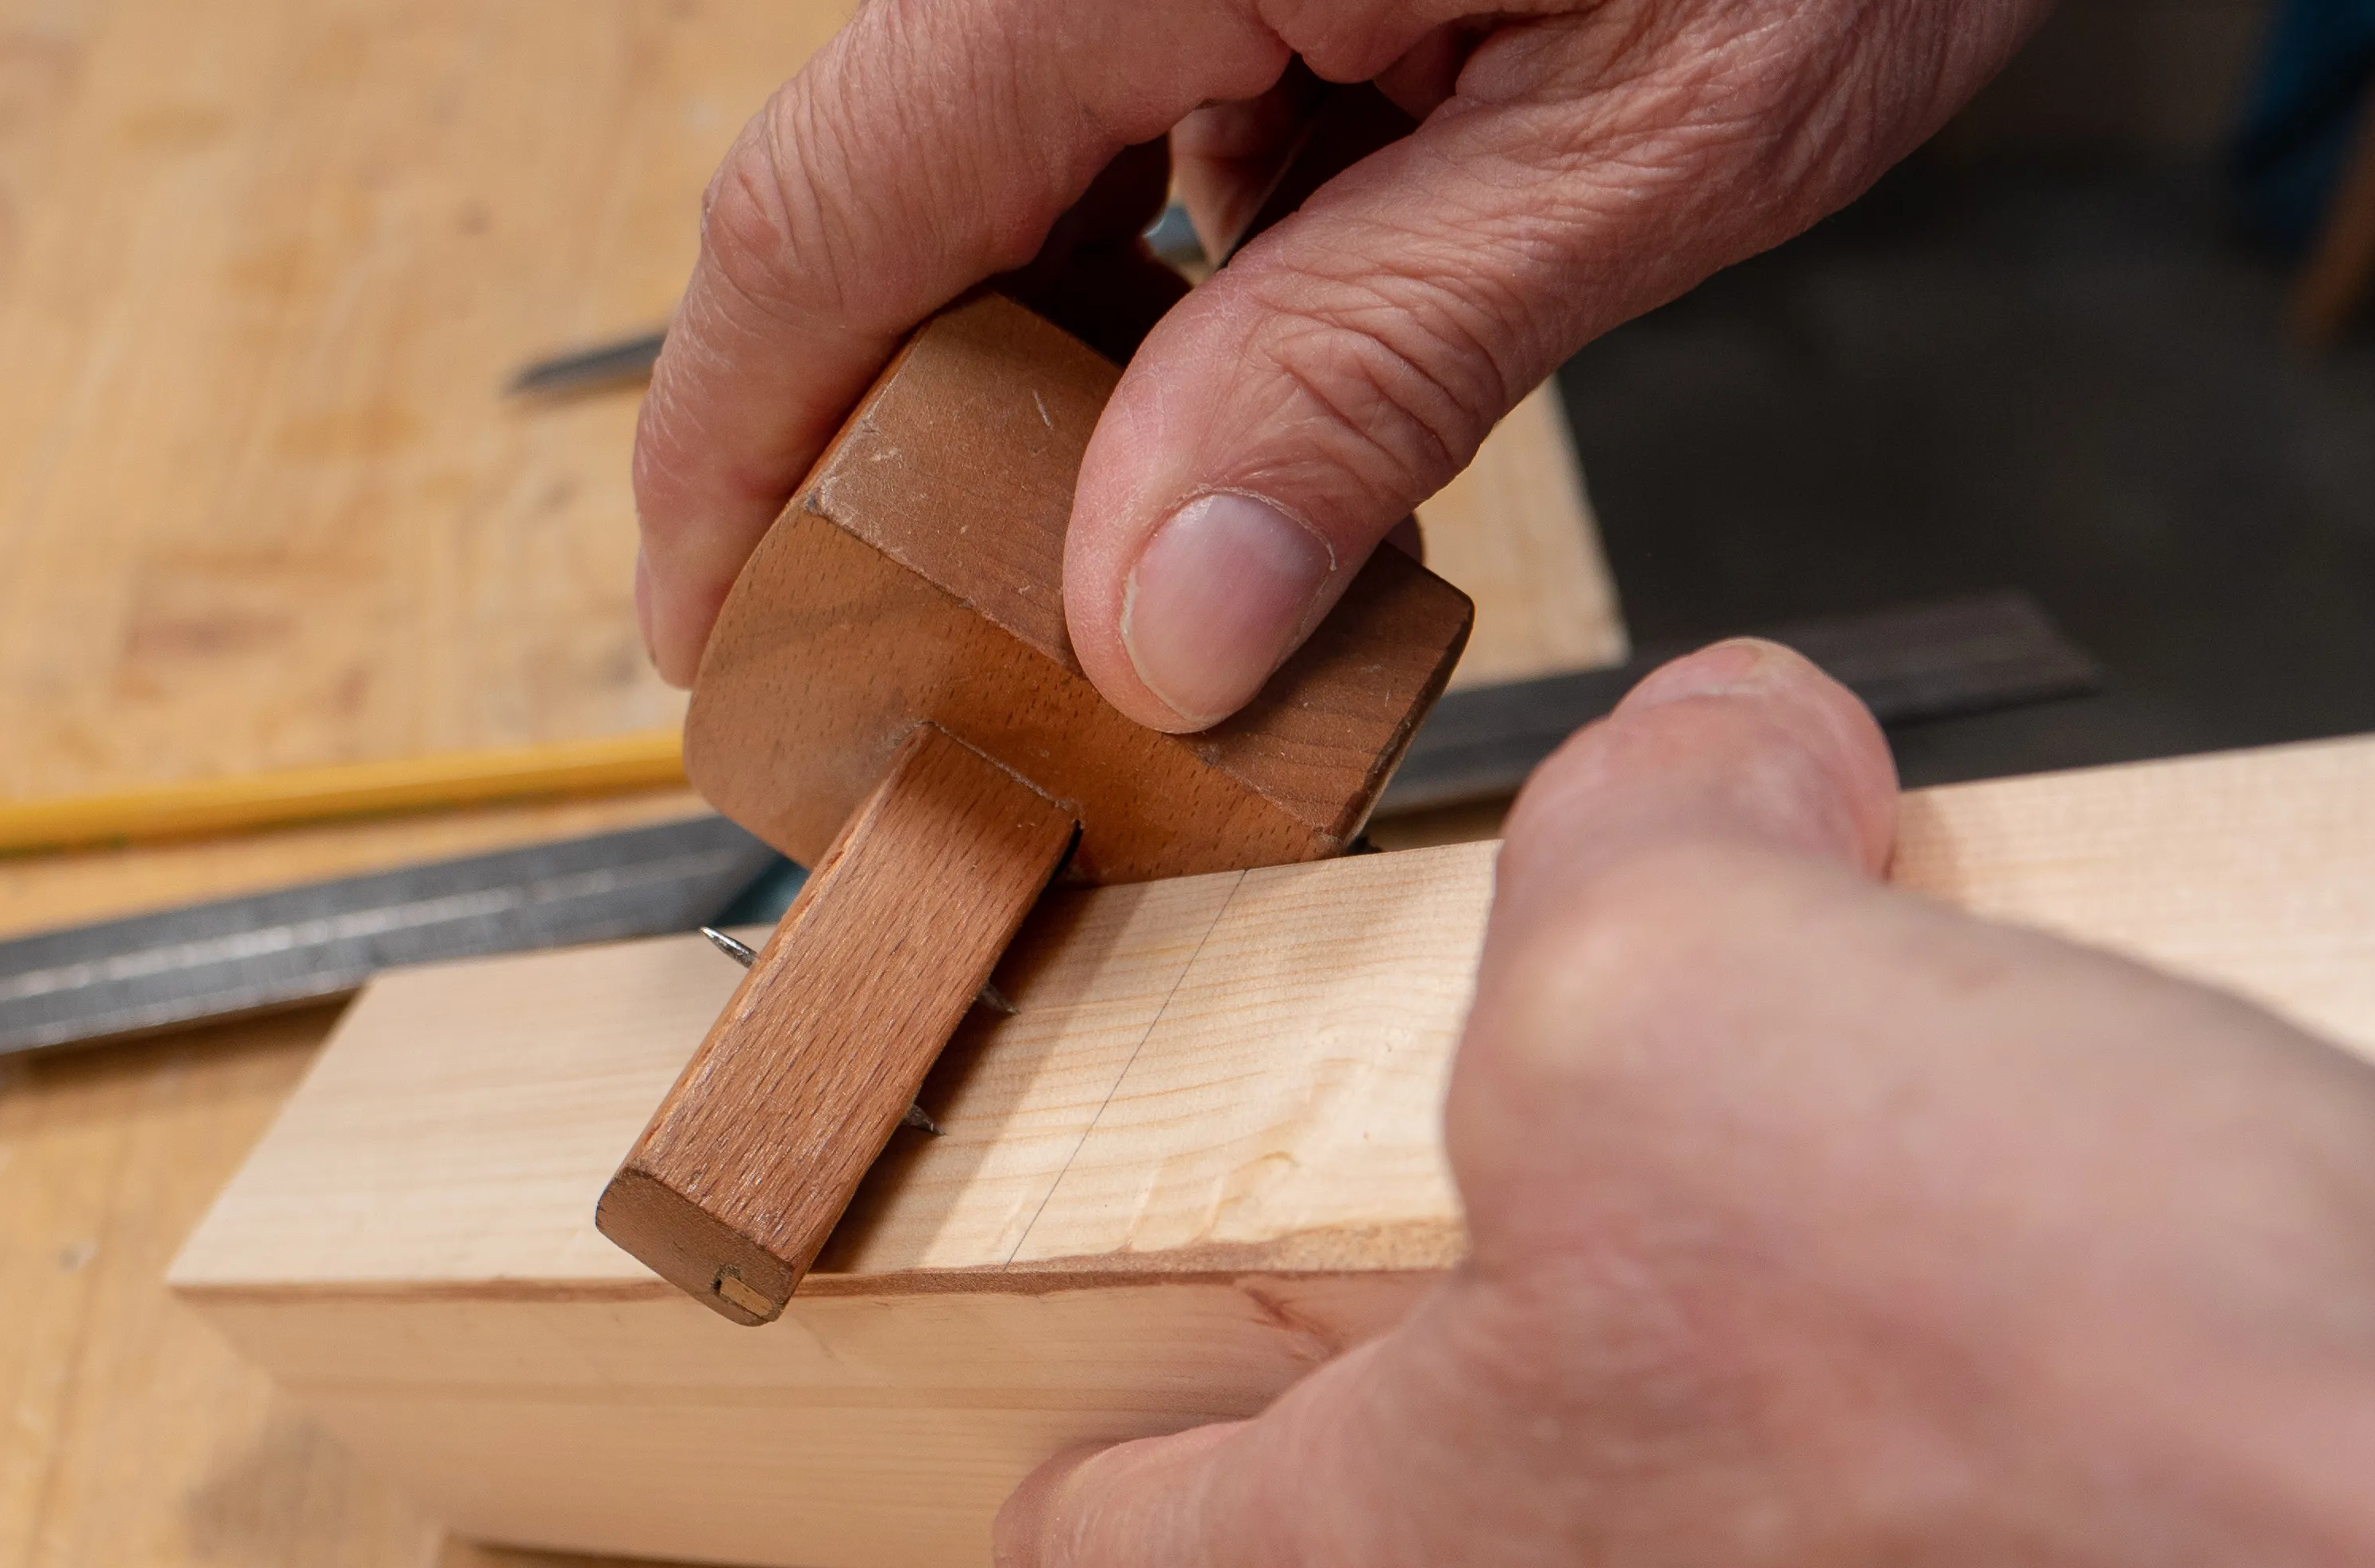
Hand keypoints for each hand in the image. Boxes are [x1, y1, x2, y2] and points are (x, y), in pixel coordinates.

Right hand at [632, 0, 2049, 726]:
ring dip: (1038, 371)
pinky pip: (1133, 104)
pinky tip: (1258, 389)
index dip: (734, 452)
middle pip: (878, 189)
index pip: (821, 211)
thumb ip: (1377, 365)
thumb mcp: (1654, 131)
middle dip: (884, 439)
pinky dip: (1170, 272)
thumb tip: (1156, 621)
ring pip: (999, 159)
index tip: (720, 640)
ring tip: (1118, 563)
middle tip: (933, 656)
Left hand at [993, 641, 2374, 1567]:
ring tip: (1980, 1190)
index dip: (1107, 1459)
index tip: (1121, 1386)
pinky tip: (2163, 1310)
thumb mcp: (1719, 1002)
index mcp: (1429, 1565)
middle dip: (1543, 1315)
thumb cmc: (2103, 1453)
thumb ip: (1632, 852)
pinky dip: (2027, 1434)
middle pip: (1460, 1536)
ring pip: (1730, 1553)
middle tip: (1664, 1133)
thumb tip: (1705, 760)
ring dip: (1810, 1360)